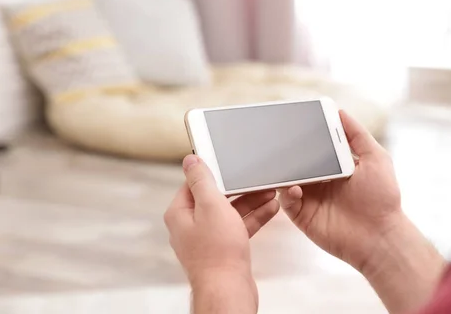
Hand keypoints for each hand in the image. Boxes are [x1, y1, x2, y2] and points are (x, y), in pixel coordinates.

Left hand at [164, 155, 279, 312]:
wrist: (228, 290)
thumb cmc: (217, 254)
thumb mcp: (211, 205)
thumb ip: (202, 180)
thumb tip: (191, 161)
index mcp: (180, 213)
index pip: (194, 183)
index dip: (215, 173)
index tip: (229, 166)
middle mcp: (190, 226)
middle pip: (216, 197)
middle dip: (239, 188)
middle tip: (256, 180)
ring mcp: (207, 239)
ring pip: (230, 212)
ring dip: (251, 202)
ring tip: (269, 193)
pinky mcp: (223, 249)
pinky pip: (239, 227)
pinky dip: (254, 218)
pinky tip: (270, 210)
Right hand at [279, 111, 444, 312]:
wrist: (380, 236)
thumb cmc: (382, 198)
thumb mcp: (376, 158)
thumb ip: (357, 135)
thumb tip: (340, 112)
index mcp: (336, 166)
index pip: (315, 147)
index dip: (306, 137)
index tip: (295, 122)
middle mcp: (321, 181)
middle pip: (298, 162)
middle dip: (289, 152)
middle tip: (278, 140)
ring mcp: (310, 198)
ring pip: (287, 179)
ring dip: (284, 171)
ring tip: (282, 163)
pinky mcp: (303, 216)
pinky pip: (286, 201)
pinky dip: (286, 192)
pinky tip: (295, 188)